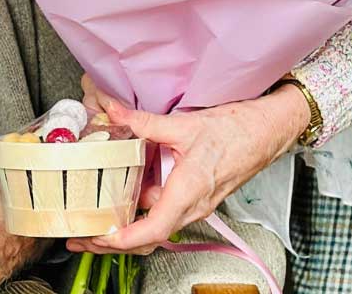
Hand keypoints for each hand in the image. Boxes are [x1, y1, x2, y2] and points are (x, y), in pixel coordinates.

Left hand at [66, 81, 309, 255]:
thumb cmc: (238, 130)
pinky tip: (127, 189)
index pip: (151, 230)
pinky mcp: (199, 195)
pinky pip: (167, 207)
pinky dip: (144, 205)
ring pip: (156, 222)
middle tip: (81, 236)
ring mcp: (197, 202)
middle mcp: (193, 205)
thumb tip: (113, 112)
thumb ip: (145, 122)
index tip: (97, 239)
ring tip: (96, 214)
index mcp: (189, 192)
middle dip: (112, 240)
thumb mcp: (185, 125)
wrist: (269, 130)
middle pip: (148, 234)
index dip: (121, 239)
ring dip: (127, 222)